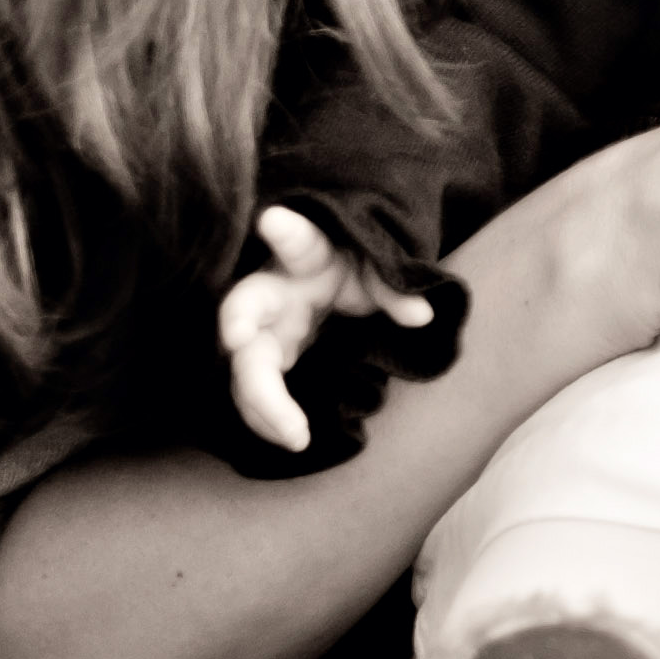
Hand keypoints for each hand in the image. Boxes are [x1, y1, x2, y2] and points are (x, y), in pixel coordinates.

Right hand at [214, 206, 434, 453]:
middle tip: (247, 357)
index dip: (285, 230)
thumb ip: (396, 286)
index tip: (273, 220)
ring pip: (244, 360)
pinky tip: (289, 438)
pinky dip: (265, 415)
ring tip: (295, 436)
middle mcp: (272, 289)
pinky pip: (253, 388)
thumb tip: (421, 316)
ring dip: (261, 399)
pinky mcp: (263, 357)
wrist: (328, 278)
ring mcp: (261, 326)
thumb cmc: (351, 265)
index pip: (299, 240)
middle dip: (238, 324)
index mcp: (306, 257)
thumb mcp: (378, 268)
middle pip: (244, 307)